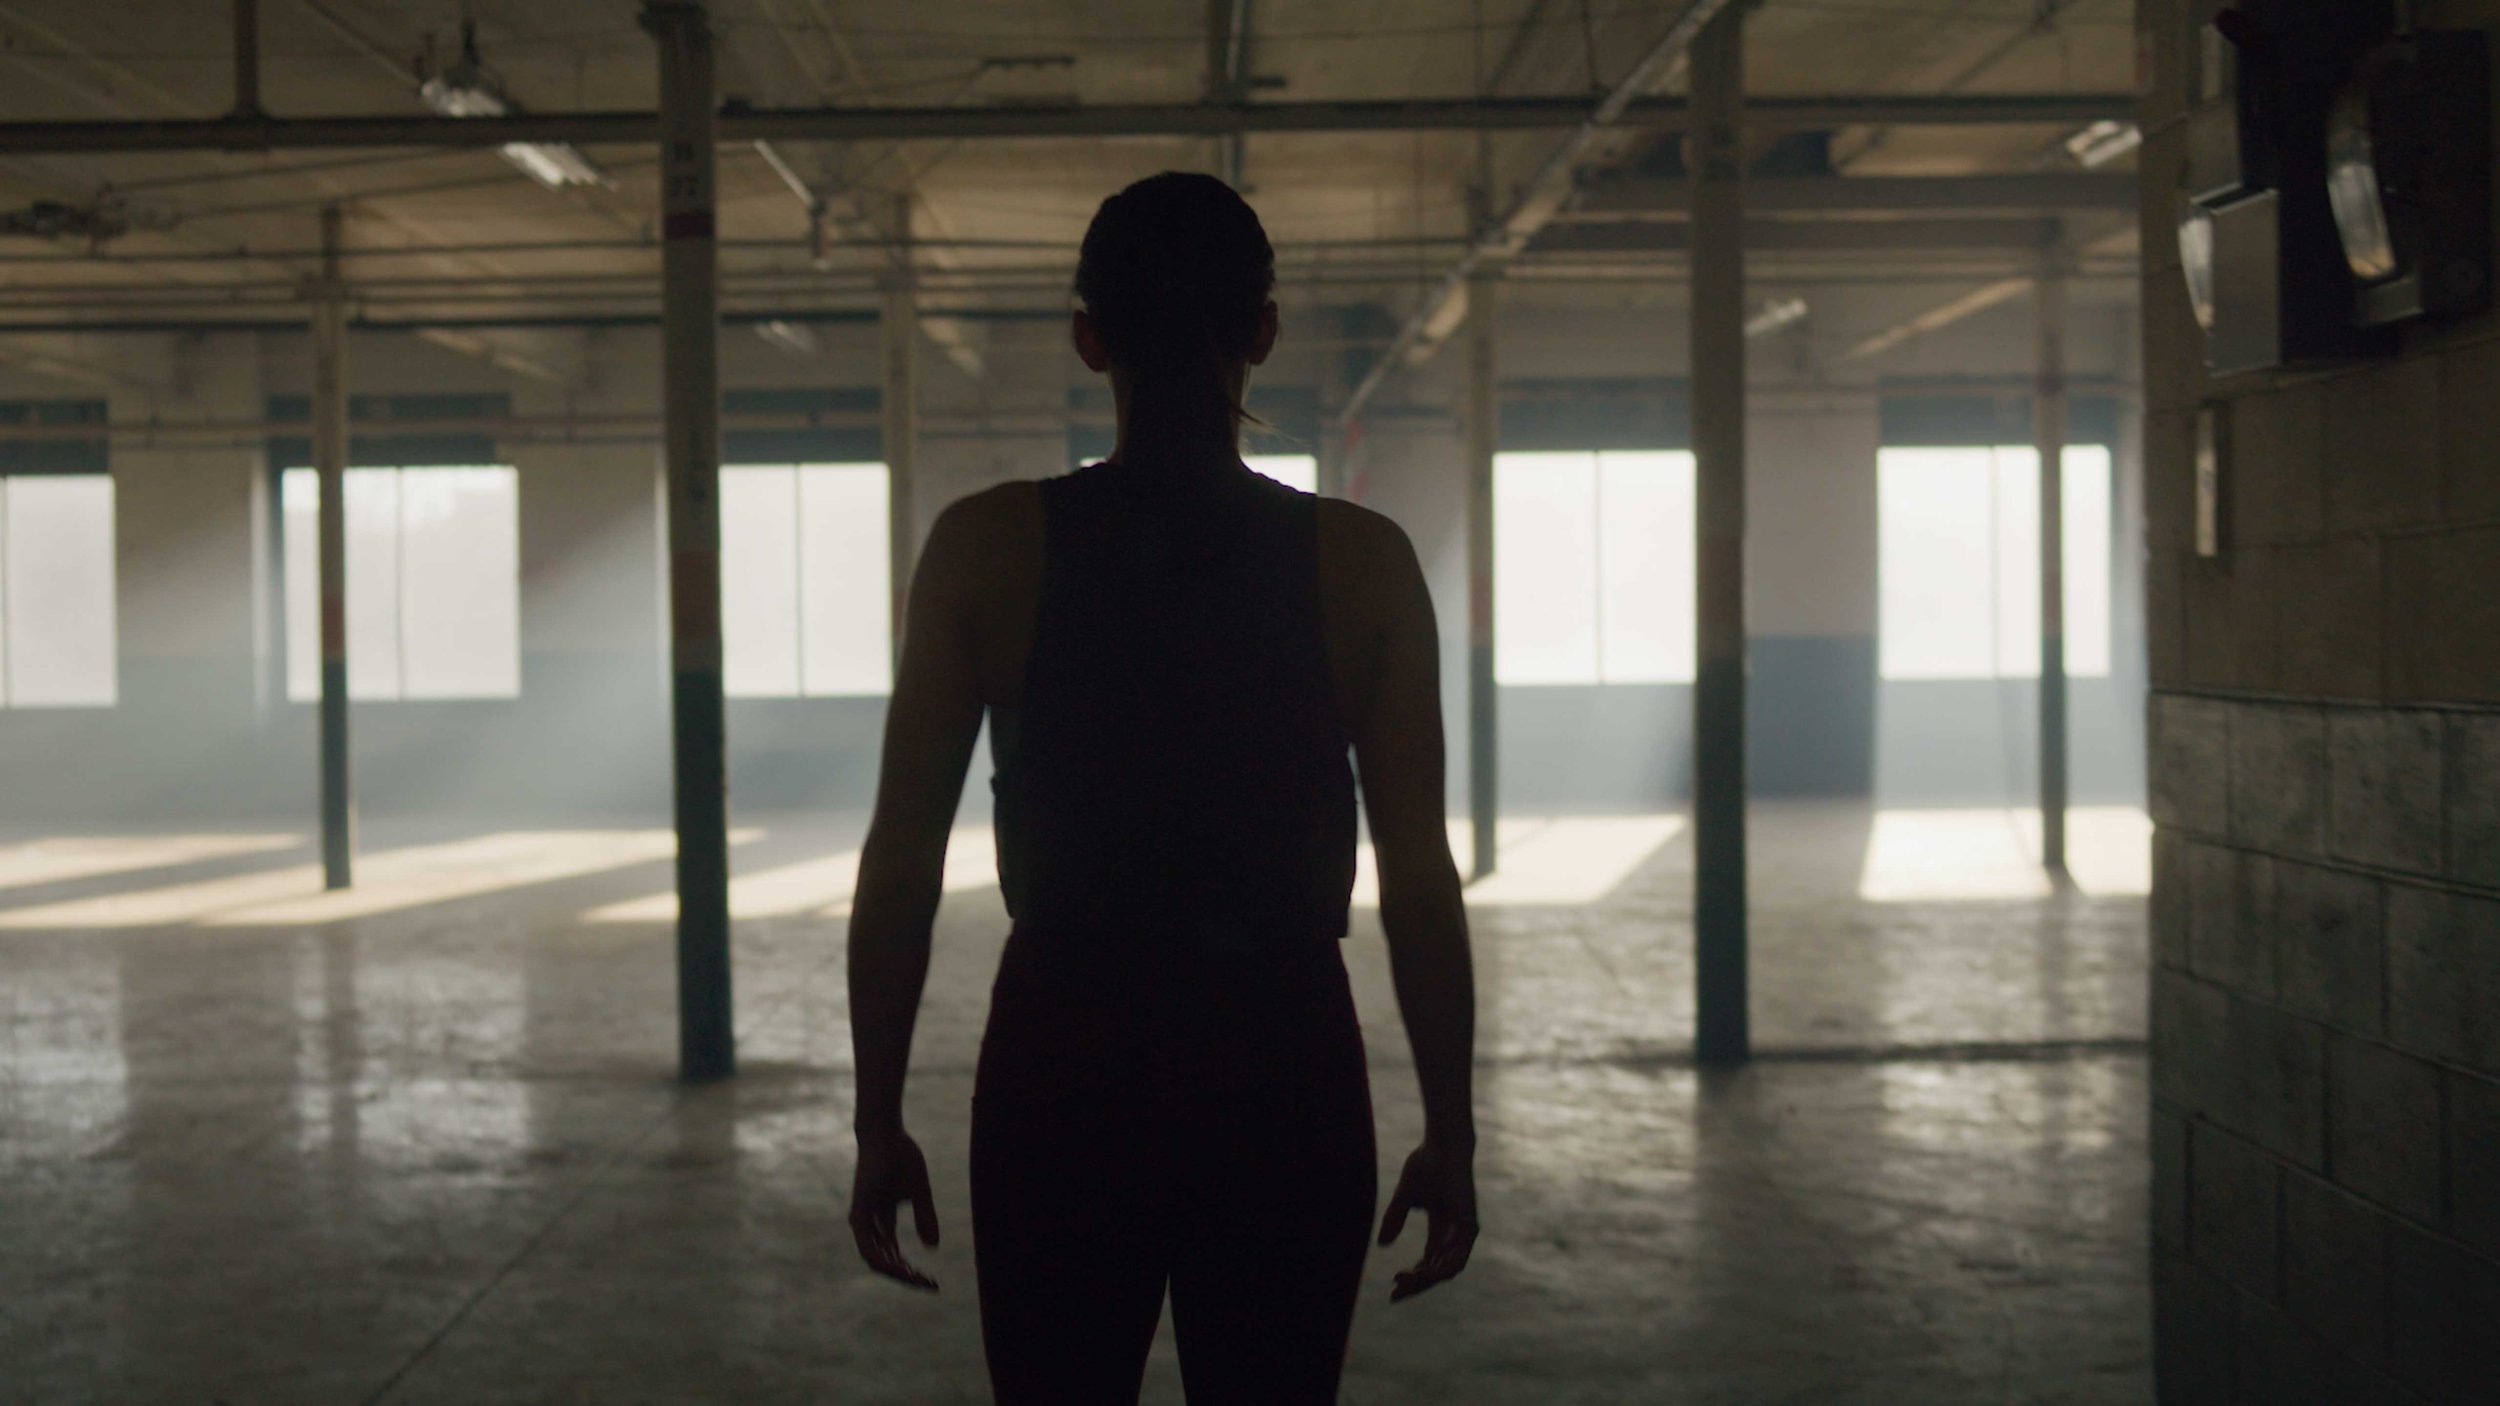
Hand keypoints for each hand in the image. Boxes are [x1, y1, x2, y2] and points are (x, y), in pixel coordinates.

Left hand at [848, 1125, 940, 1290]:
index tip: (932, 1280)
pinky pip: (869, 1248)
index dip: (911, 1269)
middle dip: (906, 1276)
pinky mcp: (859, 1214)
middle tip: (929, 1284)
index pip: (892, 1254)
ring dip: (898, 1273)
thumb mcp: (919, 1192)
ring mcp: (861, 1221)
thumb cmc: (901, 1157)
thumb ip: (925, 1217)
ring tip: (919, 1279)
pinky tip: (903, 1268)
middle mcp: (868, 1224)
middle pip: (884, 1262)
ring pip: (876, 1260)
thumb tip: (932, 1247)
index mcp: (880, 1220)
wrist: (885, 1133)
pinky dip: (885, 1261)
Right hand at [1377, 1138, 1477, 1300]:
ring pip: (1447, 1270)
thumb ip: (1394, 1220)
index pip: (1428, 1262)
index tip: (1392, 1285)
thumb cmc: (1426, 1164)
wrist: (1442, 1145)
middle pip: (1436, 1271)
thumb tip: (1382, 1245)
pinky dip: (1442, 1268)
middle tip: (1395, 1291)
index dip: (1412, 1277)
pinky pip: (1458, 1257)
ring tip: (1406, 1280)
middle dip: (1416, 1284)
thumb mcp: (1404, 1198)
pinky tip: (1424, 1272)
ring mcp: (1463, 1231)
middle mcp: (1454, 1234)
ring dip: (1426, 1279)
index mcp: (1441, 1229)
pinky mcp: (1469, 1225)